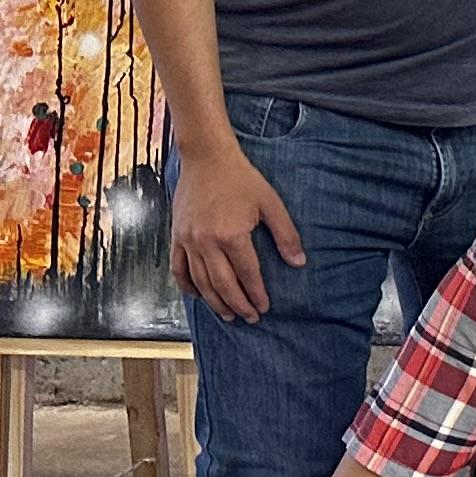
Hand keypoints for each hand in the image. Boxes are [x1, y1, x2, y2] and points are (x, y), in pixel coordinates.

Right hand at [170, 141, 305, 320]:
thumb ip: (286, 235)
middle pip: (223, 284)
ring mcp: (188, 240)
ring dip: (214, 301)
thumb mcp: (271, 203)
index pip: (247, 274)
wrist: (207, 159)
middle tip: (249, 318)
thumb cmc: (241, 179)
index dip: (256, 294)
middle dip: (238, 304)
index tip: (264, 307)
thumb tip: (299, 262)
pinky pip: (179, 268)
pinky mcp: (176, 236)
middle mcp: (206, 242)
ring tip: (227, 314)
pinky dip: (187, 286)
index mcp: (232, 235)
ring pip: (200, 281)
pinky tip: (199, 296)